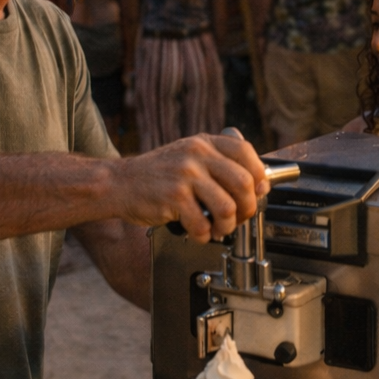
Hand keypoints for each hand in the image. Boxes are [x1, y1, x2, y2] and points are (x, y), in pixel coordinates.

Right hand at [115, 132, 267, 240]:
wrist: (119, 183)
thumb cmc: (156, 175)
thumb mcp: (188, 156)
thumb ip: (217, 164)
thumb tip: (257, 184)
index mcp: (204, 143)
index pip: (246, 152)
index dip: (259, 176)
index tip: (258, 192)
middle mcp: (197, 155)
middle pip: (244, 183)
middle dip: (247, 208)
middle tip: (239, 218)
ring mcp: (185, 175)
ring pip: (227, 207)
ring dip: (227, 226)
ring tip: (217, 229)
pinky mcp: (174, 197)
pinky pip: (202, 224)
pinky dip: (204, 235)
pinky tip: (197, 232)